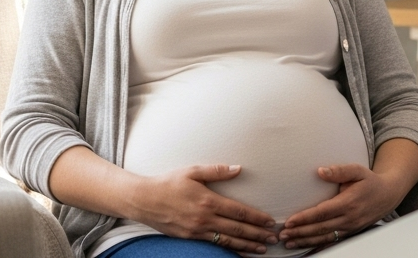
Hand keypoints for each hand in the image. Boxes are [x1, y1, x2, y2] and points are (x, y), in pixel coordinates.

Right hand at [125, 165, 277, 253]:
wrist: (143, 200)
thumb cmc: (168, 183)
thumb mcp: (192, 171)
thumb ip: (217, 171)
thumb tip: (238, 168)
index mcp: (208, 200)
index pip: (239, 212)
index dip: (256, 218)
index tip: (269, 221)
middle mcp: (204, 218)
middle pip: (237, 229)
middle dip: (258, 235)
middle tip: (274, 238)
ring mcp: (197, 231)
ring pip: (228, 241)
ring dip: (247, 245)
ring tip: (263, 249)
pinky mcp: (190, 238)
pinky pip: (215, 246)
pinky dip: (230, 250)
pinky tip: (240, 253)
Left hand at [278, 164, 405, 249]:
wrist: (388, 195)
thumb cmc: (370, 181)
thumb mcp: (357, 170)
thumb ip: (339, 170)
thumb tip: (320, 171)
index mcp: (348, 203)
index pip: (322, 213)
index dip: (305, 218)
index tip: (289, 221)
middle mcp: (349, 218)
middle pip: (320, 228)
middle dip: (300, 233)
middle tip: (282, 235)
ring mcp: (350, 228)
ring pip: (324, 238)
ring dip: (305, 241)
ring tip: (289, 243)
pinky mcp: (350, 232)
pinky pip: (332, 241)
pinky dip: (317, 245)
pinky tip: (305, 247)